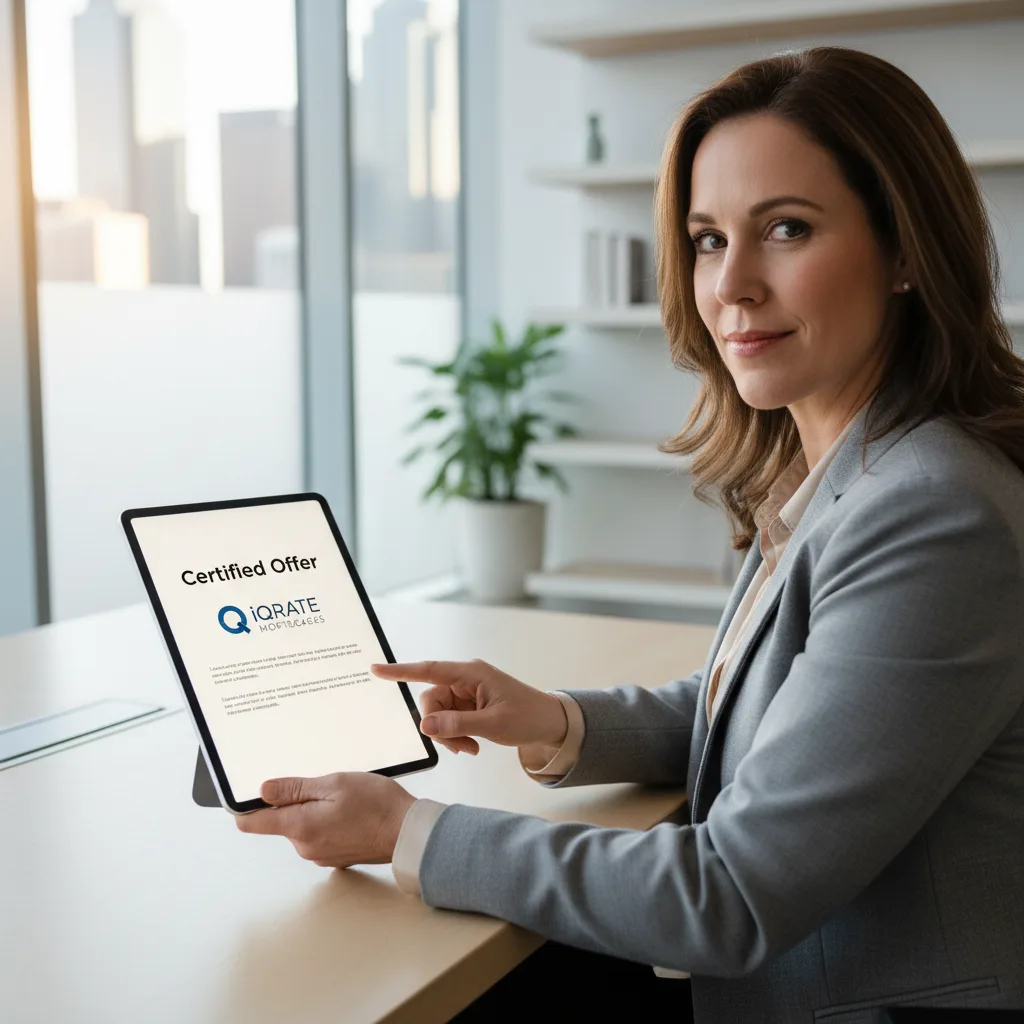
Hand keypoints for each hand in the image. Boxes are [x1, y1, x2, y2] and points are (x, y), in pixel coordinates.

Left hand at [235, 772, 414, 867]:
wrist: (408, 833)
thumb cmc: (377, 805)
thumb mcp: (334, 784)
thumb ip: (295, 789)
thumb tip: (263, 791)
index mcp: (300, 827)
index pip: (252, 822)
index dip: (248, 805)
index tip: (254, 792)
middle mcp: (304, 847)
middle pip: (281, 822)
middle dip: (295, 802)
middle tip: (325, 787)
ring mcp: (320, 855)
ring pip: (303, 827)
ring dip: (315, 811)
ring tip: (344, 799)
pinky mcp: (334, 857)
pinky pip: (319, 836)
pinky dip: (328, 822)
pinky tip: (350, 813)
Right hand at [370, 658, 568, 759]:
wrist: (550, 723)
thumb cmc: (527, 717)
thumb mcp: (492, 724)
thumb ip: (457, 725)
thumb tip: (426, 725)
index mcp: (471, 674)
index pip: (428, 670)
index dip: (400, 671)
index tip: (376, 669)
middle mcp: (465, 679)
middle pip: (430, 700)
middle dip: (438, 726)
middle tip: (459, 747)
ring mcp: (466, 692)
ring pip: (437, 713)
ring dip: (448, 734)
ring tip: (470, 748)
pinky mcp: (468, 705)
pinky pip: (448, 720)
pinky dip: (455, 735)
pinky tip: (471, 745)